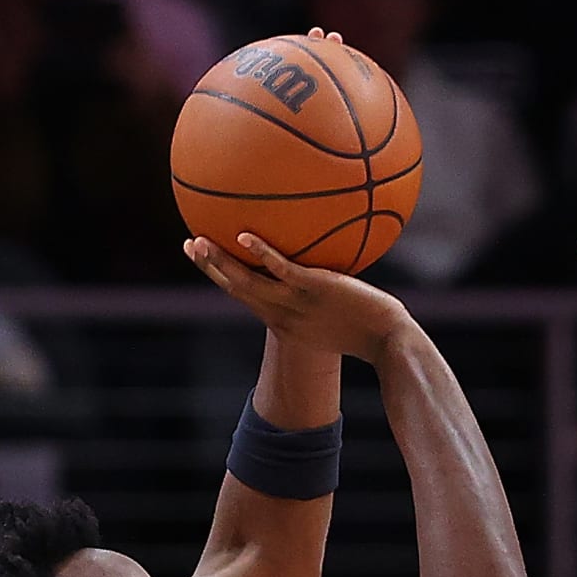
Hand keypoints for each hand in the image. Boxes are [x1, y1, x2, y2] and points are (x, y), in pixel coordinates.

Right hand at [186, 233, 409, 361]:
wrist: (388, 341)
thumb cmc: (369, 327)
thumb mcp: (337, 313)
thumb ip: (323, 292)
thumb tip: (326, 266)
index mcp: (283, 322)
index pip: (246, 297)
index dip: (222, 278)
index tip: (204, 259)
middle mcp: (283, 315)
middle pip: (236, 289)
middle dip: (209, 268)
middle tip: (188, 244)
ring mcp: (296, 303)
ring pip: (248, 283)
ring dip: (220, 263)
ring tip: (199, 242)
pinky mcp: (314, 289)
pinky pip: (281, 270)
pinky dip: (260, 253)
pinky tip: (243, 235)